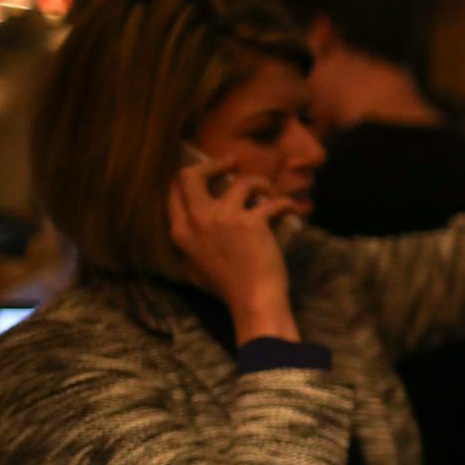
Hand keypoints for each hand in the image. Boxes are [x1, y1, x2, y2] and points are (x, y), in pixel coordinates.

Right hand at [168, 154, 296, 337]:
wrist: (253, 301)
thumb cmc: (228, 289)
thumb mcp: (194, 268)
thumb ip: (190, 245)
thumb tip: (192, 227)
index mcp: (180, 231)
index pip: (173, 190)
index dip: (190, 175)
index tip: (209, 170)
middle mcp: (197, 220)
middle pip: (191, 175)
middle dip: (213, 163)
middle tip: (231, 163)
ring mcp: (223, 218)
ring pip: (240, 181)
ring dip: (260, 183)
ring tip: (270, 193)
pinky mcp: (251, 221)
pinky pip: (271, 200)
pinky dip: (285, 203)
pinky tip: (290, 209)